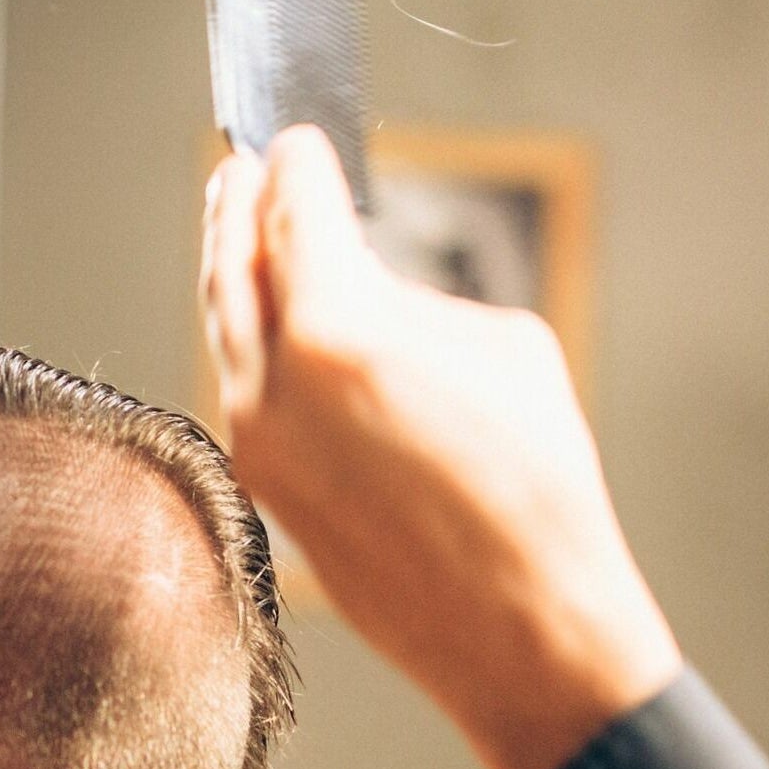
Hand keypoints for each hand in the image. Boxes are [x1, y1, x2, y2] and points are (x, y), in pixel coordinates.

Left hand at [201, 128, 682, 768]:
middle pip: (232, 268)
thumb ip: (416, 302)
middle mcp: (277, 388)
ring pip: (230, 340)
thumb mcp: (504, 350)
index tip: (297, 140)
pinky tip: (285, 341)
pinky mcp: (266, 497)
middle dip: (237, 209)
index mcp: (340, 330)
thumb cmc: (538, 487)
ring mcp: (261, 449)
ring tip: (249, 243)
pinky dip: (259, 353)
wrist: (524, 627)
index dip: (295, 165)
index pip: (293, 213)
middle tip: (242, 169)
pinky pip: (250, 401)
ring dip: (237, 282)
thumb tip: (370, 291)